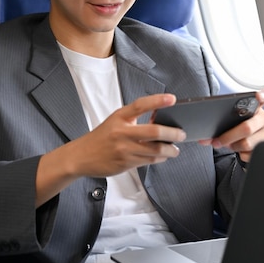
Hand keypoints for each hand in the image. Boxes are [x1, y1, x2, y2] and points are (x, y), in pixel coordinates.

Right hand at [36, 93, 185, 204]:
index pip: (140, 105)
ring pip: (155, 150)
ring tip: (175, 149)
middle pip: (154, 132)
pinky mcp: (125, 163)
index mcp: (119, 117)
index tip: (172, 99)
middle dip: (173, 133)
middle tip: (182, 134)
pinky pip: (149, 161)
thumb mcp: (115, 121)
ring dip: (170, 150)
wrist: (81, 156)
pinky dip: (160, 159)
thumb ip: (134, 119)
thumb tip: (160, 119)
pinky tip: (163, 156)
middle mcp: (122, 132)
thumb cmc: (102, 137)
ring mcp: (124, 149)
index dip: (157, 100)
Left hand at [199, 89, 263, 162]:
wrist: (248, 147)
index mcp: (256, 107)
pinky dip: (241, 154)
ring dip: (233, 146)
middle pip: (247, 127)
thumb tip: (204, 139)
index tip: (258, 96)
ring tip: (230, 144)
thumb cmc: (238, 130)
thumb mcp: (231, 123)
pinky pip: (250, 154)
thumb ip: (219, 126)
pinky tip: (241, 150)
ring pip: (247, 143)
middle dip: (228, 136)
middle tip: (217, 141)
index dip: (262, 96)